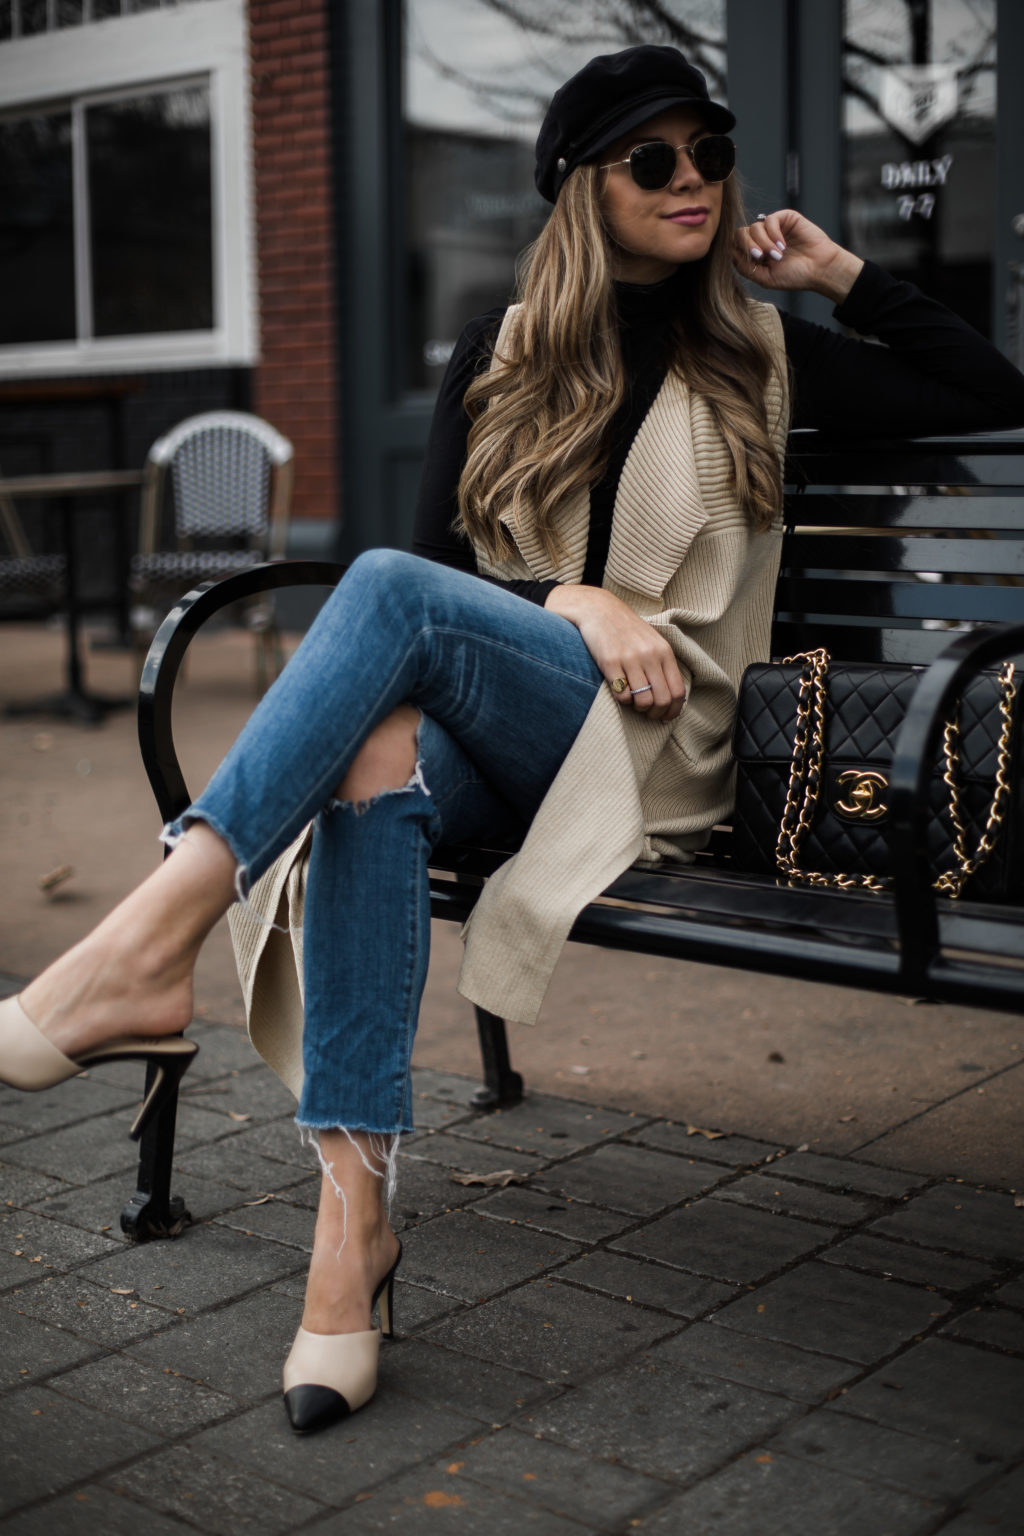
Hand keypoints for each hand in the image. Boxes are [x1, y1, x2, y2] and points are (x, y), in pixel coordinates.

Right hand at [545, 585, 686, 721]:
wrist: (599, 610)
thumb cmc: (627, 629)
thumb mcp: (652, 642)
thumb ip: (663, 664)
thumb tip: (672, 697)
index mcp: (664, 652)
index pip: (678, 691)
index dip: (673, 710)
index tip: (666, 717)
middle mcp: (650, 655)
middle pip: (662, 699)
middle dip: (656, 713)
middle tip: (648, 713)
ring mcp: (630, 659)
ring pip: (643, 700)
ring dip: (638, 708)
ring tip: (633, 702)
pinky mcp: (610, 662)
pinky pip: (622, 694)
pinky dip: (623, 700)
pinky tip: (620, 691)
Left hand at [732, 209, 863, 303]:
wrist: (819, 269)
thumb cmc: (795, 276)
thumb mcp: (765, 278)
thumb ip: (745, 267)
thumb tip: (729, 252)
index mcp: (756, 255)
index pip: (735, 246)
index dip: (738, 251)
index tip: (752, 262)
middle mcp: (762, 240)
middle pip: (741, 233)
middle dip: (748, 245)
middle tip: (761, 257)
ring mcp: (773, 229)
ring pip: (754, 227)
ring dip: (763, 242)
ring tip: (778, 255)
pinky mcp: (785, 218)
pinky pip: (769, 219)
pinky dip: (773, 233)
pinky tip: (782, 245)